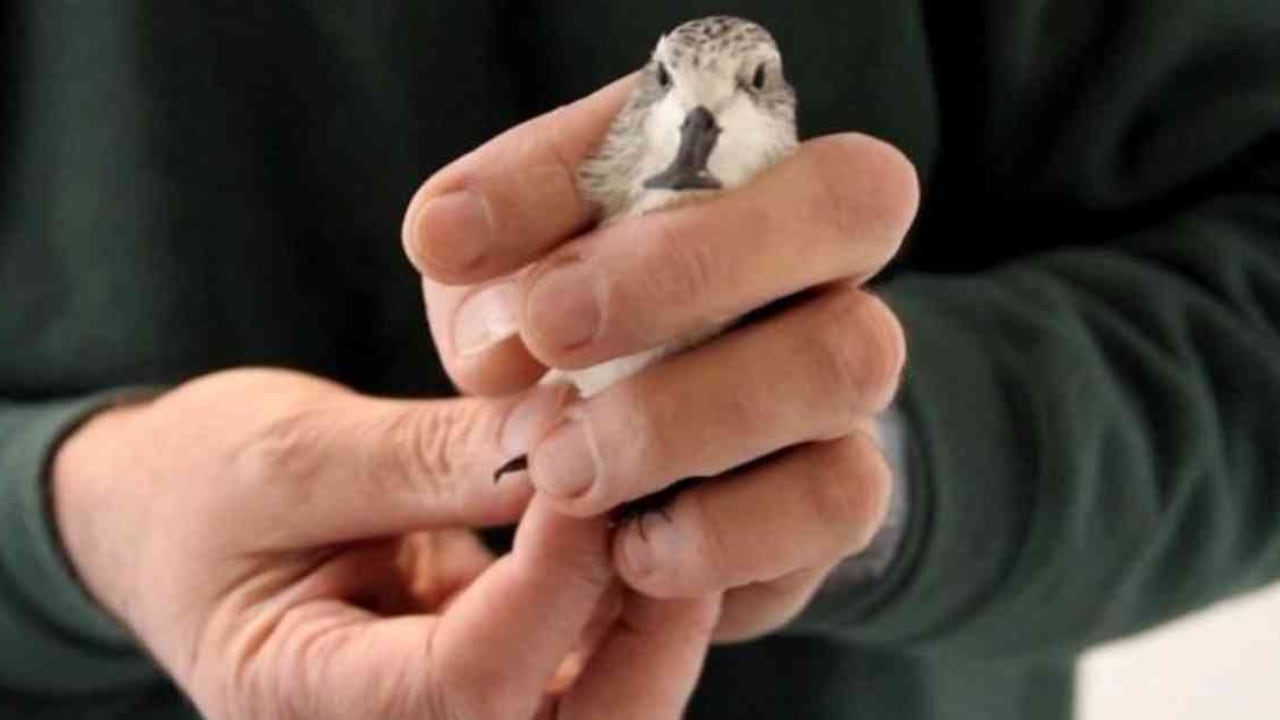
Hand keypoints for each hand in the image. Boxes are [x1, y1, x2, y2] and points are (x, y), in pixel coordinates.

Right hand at [52, 368, 718, 719]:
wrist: (175, 517)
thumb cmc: (205, 485)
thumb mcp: (295, 454)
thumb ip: (431, 458)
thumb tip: (569, 437)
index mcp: (299, 704)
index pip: (468, 684)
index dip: (554, 576)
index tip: (594, 461)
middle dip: (649, 629)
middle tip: (677, 501)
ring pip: (602, 715)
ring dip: (655, 616)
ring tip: (668, 499)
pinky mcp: (494, 689)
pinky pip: (590, 674)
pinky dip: (630, 605)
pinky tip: (639, 520)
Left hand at [403, 78, 917, 640]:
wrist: (626, 459)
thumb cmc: (565, 326)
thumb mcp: (502, 266)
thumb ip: (481, 240)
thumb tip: (450, 236)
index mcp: (747, 174)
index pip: (729, 116)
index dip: (617, 182)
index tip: (477, 261)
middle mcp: (826, 264)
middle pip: (849, 209)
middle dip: (684, 270)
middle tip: (550, 334)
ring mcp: (849, 382)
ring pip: (845, 362)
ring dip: (684, 417)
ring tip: (562, 468)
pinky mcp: (843, 494)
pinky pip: (836, 501)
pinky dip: (721, 532)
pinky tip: (629, 549)